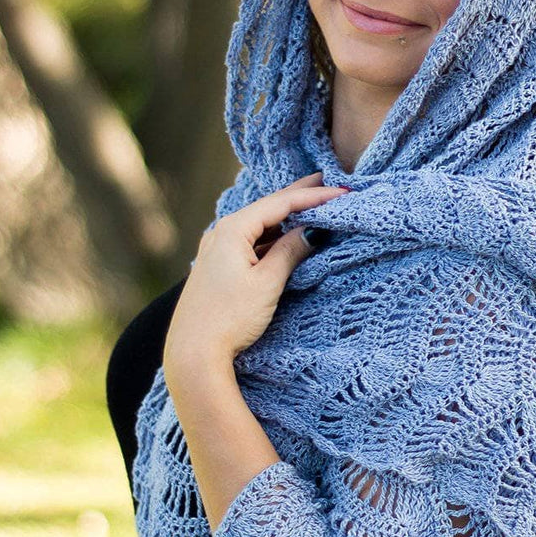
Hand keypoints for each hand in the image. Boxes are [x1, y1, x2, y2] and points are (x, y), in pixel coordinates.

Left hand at [163, 172, 347, 377]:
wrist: (193, 354)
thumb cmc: (229, 318)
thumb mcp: (267, 283)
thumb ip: (291, 252)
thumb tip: (313, 230)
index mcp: (232, 229)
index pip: (280, 203)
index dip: (313, 196)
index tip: (342, 192)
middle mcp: (220, 233)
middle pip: (268, 208)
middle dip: (299, 196)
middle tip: (327, 182)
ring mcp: (217, 249)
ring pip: (259, 225)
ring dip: (287, 217)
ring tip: (313, 206)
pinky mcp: (218, 266)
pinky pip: (251, 241)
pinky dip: (273, 236)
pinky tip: (286, 237)